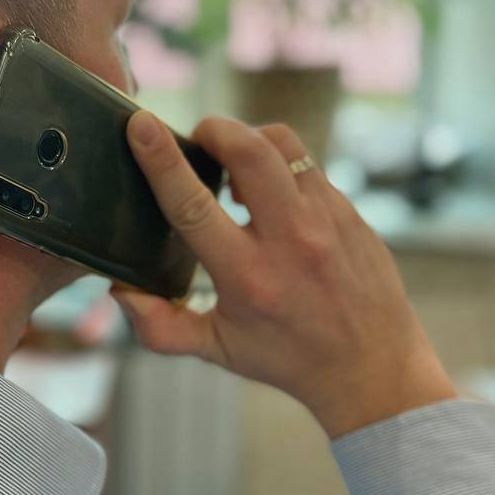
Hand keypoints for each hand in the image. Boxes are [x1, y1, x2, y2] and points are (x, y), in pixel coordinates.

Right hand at [114, 112, 455, 437]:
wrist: (373, 368)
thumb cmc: (287, 357)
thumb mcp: (217, 350)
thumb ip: (160, 326)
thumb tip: (121, 291)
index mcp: (247, 277)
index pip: (193, 204)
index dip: (161, 160)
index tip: (140, 126)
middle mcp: (290, 241)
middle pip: (248, 150)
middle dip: (213, 129)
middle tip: (197, 140)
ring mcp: (327, 219)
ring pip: (282, 143)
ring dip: (248, 139)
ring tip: (232, 164)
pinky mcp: (350, 211)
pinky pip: (307, 164)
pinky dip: (279, 165)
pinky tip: (269, 191)